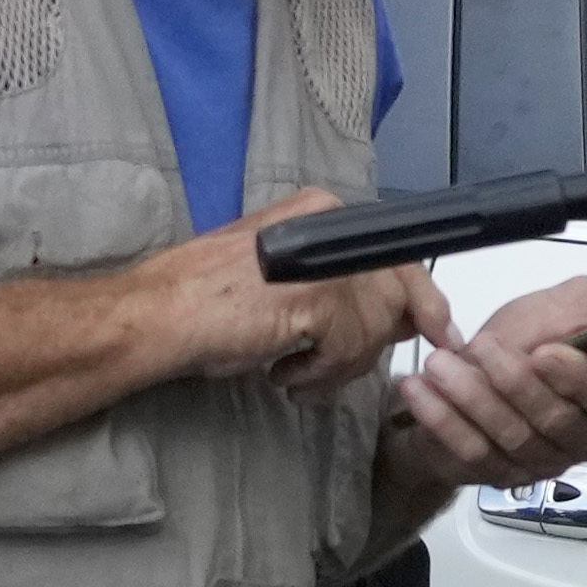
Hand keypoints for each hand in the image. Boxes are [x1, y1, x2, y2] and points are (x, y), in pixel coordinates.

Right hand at [129, 196, 437, 399]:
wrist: (150, 316)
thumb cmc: (201, 300)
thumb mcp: (279, 275)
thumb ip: (336, 282)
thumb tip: (399, 311)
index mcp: (319, 211)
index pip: (396, 252)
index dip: (420, 297)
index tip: (436, 329)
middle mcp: (330, 224)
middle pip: (397, 289)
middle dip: (380, 338)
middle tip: (339, 368)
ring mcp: (327, 260)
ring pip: (377, 324)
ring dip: (343, 364)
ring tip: (298, 375)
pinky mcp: (318, 299)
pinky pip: (349, 349)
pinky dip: (321, 373)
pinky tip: (284, 375)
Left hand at [387, 255, 586, 494]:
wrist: (474, 370)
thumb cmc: (536, 332)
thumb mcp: (581, 300)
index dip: (573, 377)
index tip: (542, 351)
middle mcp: (586, 435)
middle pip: (551, 420)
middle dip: (508, 383)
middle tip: (477, 347)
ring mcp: (543, 463)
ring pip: (508, 438)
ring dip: (468, 400)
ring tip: (438, 365)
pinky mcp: (499, 478)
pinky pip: (471, 454)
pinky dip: (442, 421)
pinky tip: (419, 391)